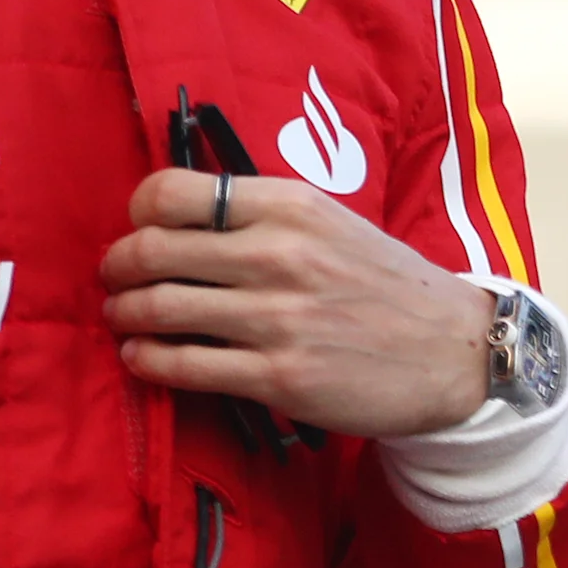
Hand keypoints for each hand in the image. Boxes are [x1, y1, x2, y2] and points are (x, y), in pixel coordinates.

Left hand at [100, 168, 494, 437]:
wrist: (452, 349)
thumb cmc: (384, 282)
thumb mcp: (330, 222)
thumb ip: (263, 214)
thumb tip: (180, 215)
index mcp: (290, 204)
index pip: (173, 191)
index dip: (139, 212)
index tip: (140, 229)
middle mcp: (278, 253)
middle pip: (152, 250)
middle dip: (118, 267)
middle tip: (115, 278)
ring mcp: (277, 317)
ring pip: (159, 309)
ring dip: (125, 314)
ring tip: (125, 317)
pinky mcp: (278, 375)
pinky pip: (183, 366)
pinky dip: (147, 360)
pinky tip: (144, 357)